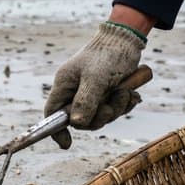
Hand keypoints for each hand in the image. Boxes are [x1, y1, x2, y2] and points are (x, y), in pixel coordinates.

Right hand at [44, 14, 149, 148]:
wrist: (128, 40)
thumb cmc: (107, 54)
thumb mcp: (96, 78)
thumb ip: (85, 101)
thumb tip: (76, 123)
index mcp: (65, 84)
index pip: (52, 112)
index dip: (56, 130)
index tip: (67, 143)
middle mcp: (76, 91)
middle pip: (82, 120)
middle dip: (101, 115)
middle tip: (112, 103)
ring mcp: (92, 93)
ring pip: (101, 116)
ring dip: (117, 108)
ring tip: (126, 91)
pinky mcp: (108, 93)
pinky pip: (114, 110)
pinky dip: (124, 104)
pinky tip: (132, 93)